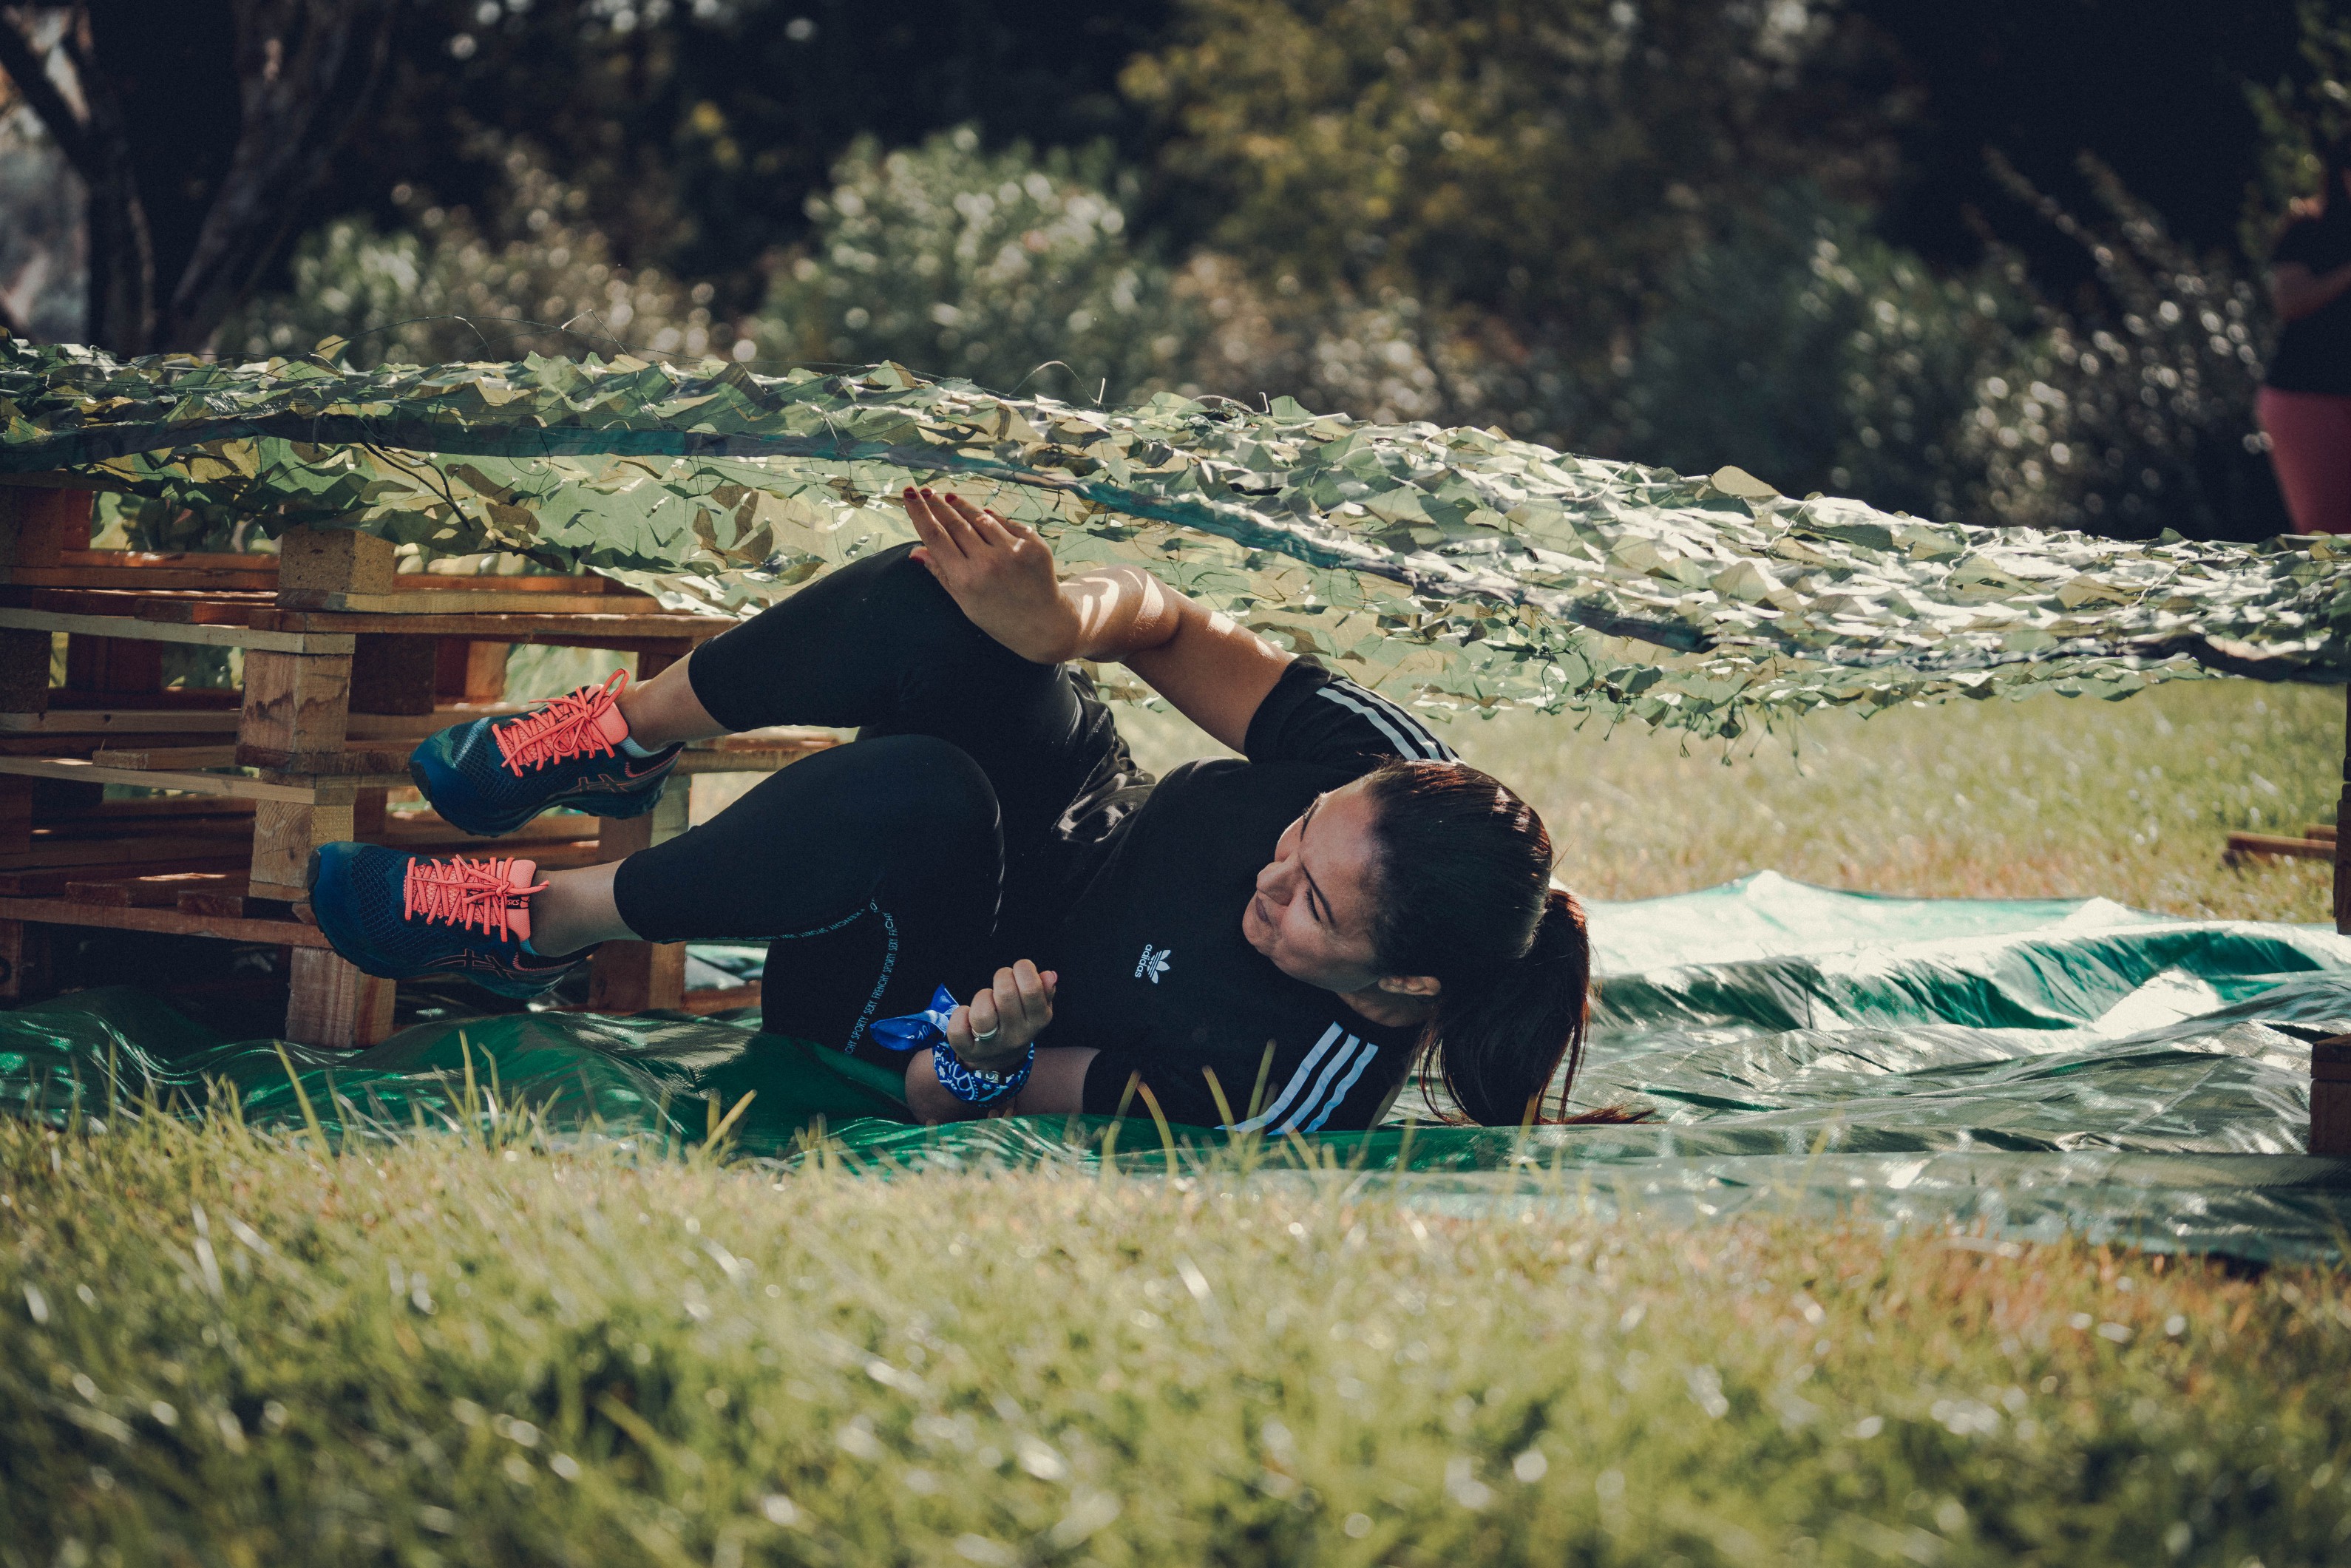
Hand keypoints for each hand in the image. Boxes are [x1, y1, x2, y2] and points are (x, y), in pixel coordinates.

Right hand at [901, 487, 1083, 663]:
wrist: (1045, 624)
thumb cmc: (999, 617)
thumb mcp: (965, 602)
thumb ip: (941, 574)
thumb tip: (916, 551)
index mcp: (967, 580)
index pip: (936, 537)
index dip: (920, 513)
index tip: (909, 494)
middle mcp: (989, 563)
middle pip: (956, 523)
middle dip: (937, 504)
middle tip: (924, 490)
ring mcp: (1013, 551)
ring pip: (981, 518)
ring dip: (962, 505)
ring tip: (948, 497)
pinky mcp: (1033, 544)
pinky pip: (1005, 523)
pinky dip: (991, 518)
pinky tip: (981, 513)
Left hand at [944, 959, 1057, 1069]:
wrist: (1001, 1059)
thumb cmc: (1019, 1022)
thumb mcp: (1037, 1008)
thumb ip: (1044, 990)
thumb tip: (1048, 975)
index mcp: (1037, 1020)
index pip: (1031, 989)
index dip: (1023, 969)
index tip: (1019, 969)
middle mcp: (1016, 1035)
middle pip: (1006, 995)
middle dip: (1001, 976)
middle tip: (1002, 980)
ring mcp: (992, 1045)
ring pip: (982, 1015)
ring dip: (982, 996)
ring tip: (987, 998)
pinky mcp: (969, 1050)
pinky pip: (957, 1031)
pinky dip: (958, 1016)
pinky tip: (966, 1013)